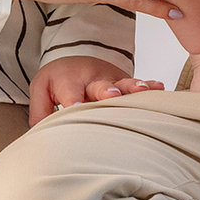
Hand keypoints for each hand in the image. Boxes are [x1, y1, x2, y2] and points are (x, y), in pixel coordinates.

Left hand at [28, 56, 163, 125]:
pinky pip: (137, 84)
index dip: (73, 101)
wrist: (74, 59)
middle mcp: (91, 79)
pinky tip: (159, 88)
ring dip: (132, 87)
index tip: (75, 108)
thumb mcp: (41, 92)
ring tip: (142, 91)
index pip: (70, 93)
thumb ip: (40, 115)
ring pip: (122, 83)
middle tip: (111, 95)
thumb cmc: (58, 82)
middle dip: (105, 91)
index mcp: (67, 82)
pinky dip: (148, 86)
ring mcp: (110, 79)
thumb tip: (41, 140)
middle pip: (99, 86)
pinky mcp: (123, 82)